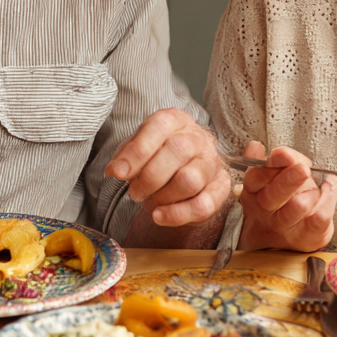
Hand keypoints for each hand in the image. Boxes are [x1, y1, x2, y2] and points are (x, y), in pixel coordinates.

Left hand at [105, 108, 230, 228]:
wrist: (186, 167)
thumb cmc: (159, 155)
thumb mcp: (139, 148)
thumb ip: (126, 156)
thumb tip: (115, 170)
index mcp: (176, 120)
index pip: (160, 127)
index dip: (138, 151)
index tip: (119, 173)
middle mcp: (198, 137)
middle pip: (178, 151)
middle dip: (149, 177)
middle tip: (134, 192)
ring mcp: (212, 162)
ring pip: (190, 180)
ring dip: (163, 196)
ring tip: (149, 202)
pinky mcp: (220, 187)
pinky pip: (203, 204)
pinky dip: (177, 214)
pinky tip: (159, 216)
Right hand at [237, 141, 336, 250]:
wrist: (279, 242)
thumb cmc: (278, 203)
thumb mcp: (268, 179)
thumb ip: (267, 161)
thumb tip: (255, 147)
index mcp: (254, 193)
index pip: (255, 178)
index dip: (270, 165)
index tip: (282, 154)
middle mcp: (266, 211)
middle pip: (272, 196)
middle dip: (289, 180)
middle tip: (303, 169)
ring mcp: (286, 227)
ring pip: (297, 208)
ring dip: (311, 190)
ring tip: (320, 182)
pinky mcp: (307, 236)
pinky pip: (319, 218)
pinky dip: (328, 200)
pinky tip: (331, 188)